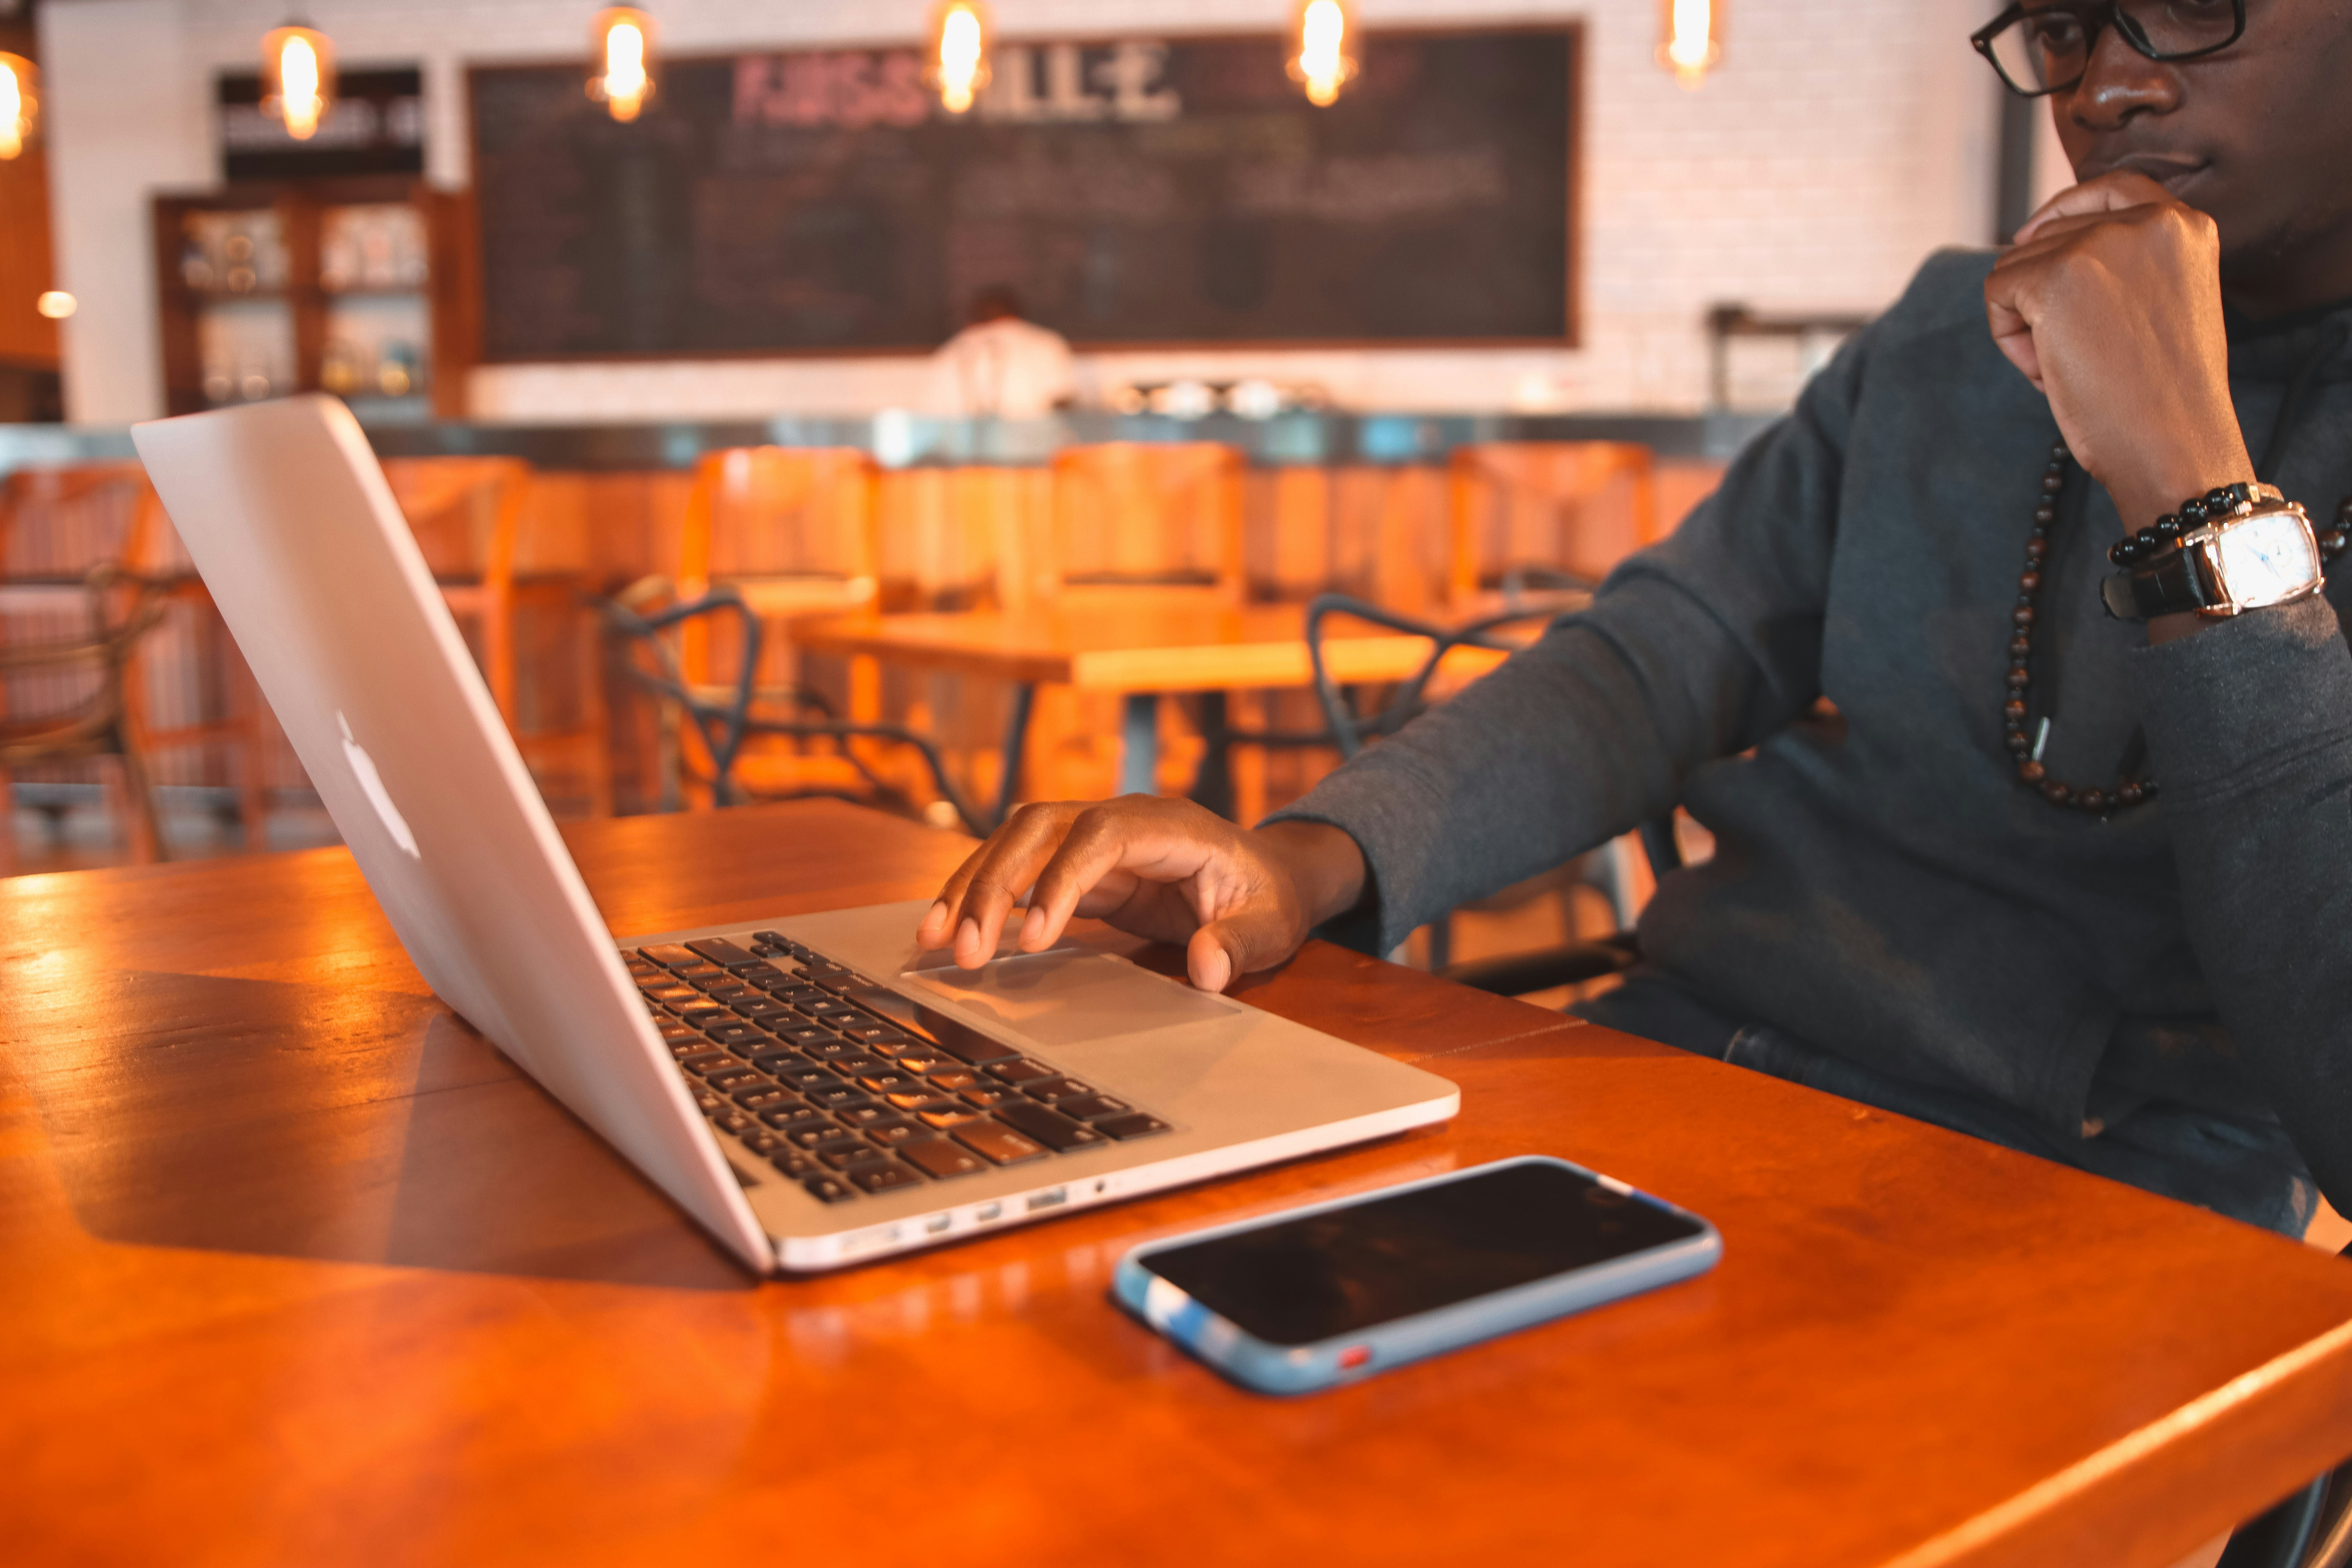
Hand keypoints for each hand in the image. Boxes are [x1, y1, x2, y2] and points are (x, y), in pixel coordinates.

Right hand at [913, 798, 1366, 992]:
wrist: (1268, 876)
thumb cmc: (1268, 896)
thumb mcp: (1271, 923)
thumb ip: (1241, 943)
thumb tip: (1208, 968)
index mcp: (1168, 825)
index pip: (1099, 835)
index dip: (1060, 880)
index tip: (1033, 937)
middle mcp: (1120, 819)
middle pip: (1039, 829)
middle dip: (994, 884)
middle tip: (962, 948)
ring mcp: (1093, 838)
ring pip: (1015, 843)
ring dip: (973, 886)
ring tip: (934, 940)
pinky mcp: (1078, 864)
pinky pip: (1019, 869)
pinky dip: (983, 895)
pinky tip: (952, 929)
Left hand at [1985, 172, 2254, 532]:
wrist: (2173, 443)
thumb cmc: (2163, 393)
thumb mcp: (2161, 302)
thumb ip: (2125, 264)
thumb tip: (2042, 241)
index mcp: (2185, 223)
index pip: (2111, 188)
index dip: (2064, 212)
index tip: (2034, 243)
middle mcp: (2148, 218)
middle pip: (2051, 235)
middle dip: (2046, 295)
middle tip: (2079, 353)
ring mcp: (2100, 242)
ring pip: (2018, 266)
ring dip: (2028, 322)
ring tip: (2073, 366)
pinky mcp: (2055, 274)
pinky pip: (1997, 291)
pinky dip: (2009, 337)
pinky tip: (2048, 371)